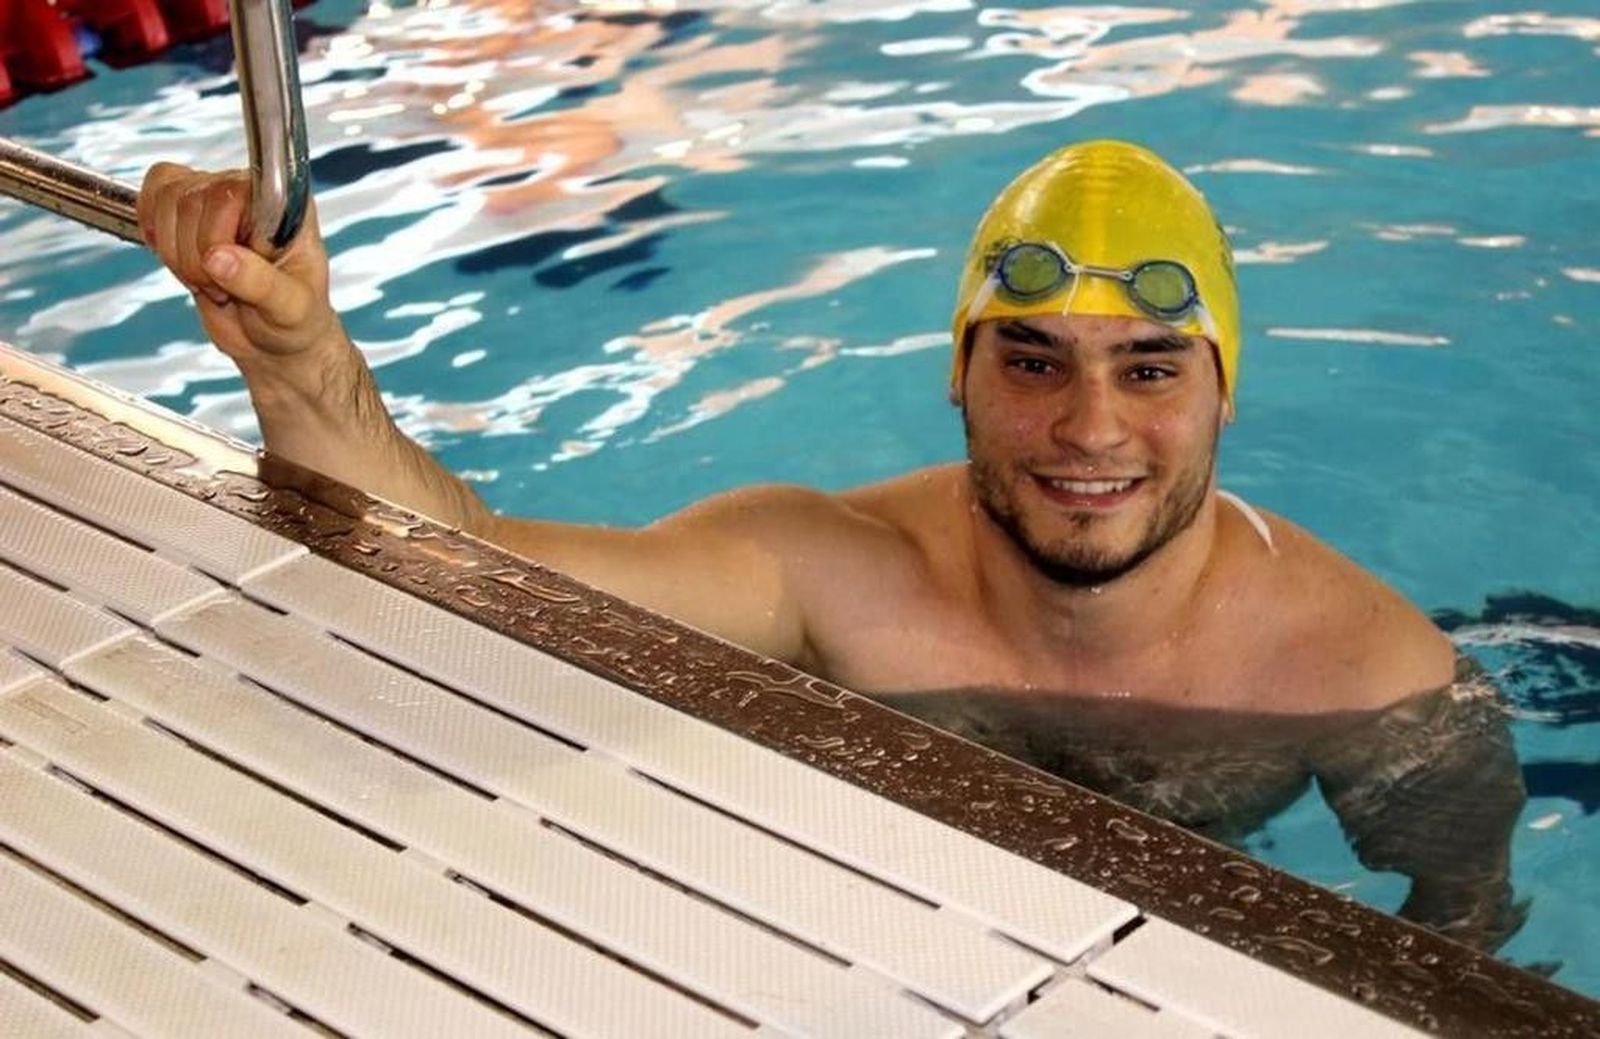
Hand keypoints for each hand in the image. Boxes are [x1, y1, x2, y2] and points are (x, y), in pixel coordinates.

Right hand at [137, 162, 341, 367]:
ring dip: (177, 255)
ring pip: (166, 200)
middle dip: (196, 258)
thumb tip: (219, 257)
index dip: (216, 237)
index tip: (232, 270)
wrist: (274, 337)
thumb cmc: (295, 319)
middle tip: (222, 288)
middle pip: (190, 199)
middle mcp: (252, 194)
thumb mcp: (290, 308)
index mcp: (288, 206)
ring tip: (209, 281)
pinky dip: (156, 234)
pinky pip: (153, 195)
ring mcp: (217, 200)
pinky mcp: (188, 212)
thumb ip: (261, 283)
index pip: (229, 195)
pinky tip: (182, 263)